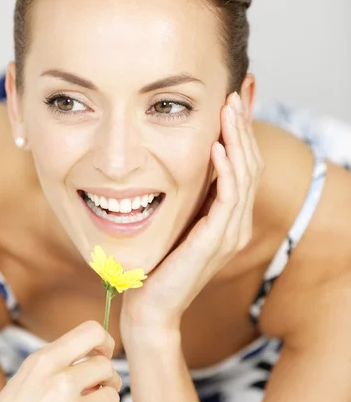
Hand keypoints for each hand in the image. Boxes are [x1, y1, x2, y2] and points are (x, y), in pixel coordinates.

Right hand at [0, 321, 127, 401]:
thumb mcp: (28, 375)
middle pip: (107, 366)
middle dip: (104, 380)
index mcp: (44, 361)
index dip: (105, 342)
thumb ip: (62, 361)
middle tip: (92, 394)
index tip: (102, 355)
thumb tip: (104, 356)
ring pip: (114, 396)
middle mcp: (60, 382)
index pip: (92, 331)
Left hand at [120, 92, 263, 336]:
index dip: (241, 134)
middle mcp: (236, 225)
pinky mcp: (216, 242)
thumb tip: (182, 164)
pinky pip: (227, 199)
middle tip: (234, 95)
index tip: (232, 102)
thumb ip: (189, 198)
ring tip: (229, 110)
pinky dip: (225, 171)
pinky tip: (217, 147)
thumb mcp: (177, 222)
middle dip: (242, 128)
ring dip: (237, 140)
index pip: (244, 168)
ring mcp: (230, 234)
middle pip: (250, 166)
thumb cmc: (158, 264)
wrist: (150, 307)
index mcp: (229, 220)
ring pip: (244, 177)